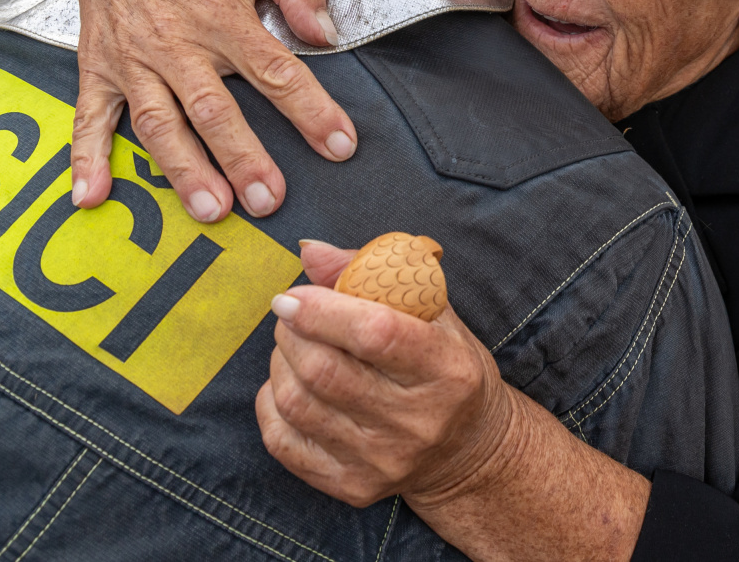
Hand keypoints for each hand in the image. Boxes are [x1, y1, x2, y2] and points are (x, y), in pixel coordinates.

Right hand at [31, 0, 358, 221]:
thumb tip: (326, 33)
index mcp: (223, 18)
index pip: (275, 70)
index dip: (310, 109)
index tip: (339, 144)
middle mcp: (178, 45)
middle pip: (212, 108)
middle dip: (242, 157)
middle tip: (268, 199)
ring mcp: (134, 63)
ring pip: (158, 122)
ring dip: (182, 169)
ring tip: (209, 209)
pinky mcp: (98, 72)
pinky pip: (90, 119)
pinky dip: (88, 159)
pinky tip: (91, 197)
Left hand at [258, 241, 514, 507]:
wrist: (466, 448)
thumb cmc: (445, 365)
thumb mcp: (431, 309)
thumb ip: (373, 273)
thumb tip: (310, 252)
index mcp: (446, 368)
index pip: (374, 335)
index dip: (322, 310)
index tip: (293, 295)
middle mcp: (417, 421)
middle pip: (325, 371)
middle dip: (292, 332)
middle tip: (292, 314)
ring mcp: (383, 460)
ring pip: (298, 404)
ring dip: (280, 363)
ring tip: (292, 346)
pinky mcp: (352, 487)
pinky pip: (283, 442)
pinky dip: (272, 404)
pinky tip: (289, 384)